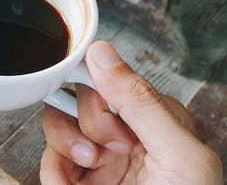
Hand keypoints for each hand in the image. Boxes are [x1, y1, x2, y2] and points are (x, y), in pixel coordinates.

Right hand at [40, 41, 221, 184]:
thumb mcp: (175, 153)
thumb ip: (140, 102)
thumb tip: (104, 54)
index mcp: (157, 120)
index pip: (113, 79)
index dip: (97, 87)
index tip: (86, 96)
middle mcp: (127, 136)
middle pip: (80, 101)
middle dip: (87, 123)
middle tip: (107, 149)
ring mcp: (101, 161)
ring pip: (60, 129)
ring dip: (65, 146)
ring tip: (89, 168)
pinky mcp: (80, 183)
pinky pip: (51, 164)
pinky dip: (53, 173)